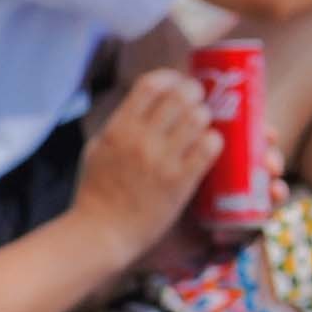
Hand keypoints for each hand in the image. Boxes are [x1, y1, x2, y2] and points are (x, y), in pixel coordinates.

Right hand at [75, 68, 215, 248]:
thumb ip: (119, 125)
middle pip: (180, 97)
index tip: (178, 83)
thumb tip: (144, 105)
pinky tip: (211, 144)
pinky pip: (208, 149)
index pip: (151, 85)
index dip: (171, 78)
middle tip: (199, 100)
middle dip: (195, 94)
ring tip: (204, 123)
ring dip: (206, 117)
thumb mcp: (97, 149)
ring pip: (198, 120)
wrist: (102, 232)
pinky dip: (214, 141)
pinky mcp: (181, 182)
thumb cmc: (97, 192)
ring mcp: (163, 161)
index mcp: (118, 129)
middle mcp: (141, 140)